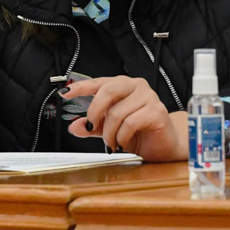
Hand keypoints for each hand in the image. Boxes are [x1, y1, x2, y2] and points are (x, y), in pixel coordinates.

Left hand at [62, 75, 187, 161]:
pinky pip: (130, 123)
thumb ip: (93, 127)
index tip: (65, 94)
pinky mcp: (157, 111)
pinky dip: (122, 137)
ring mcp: (148, 97)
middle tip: (92, 129)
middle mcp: (136, 86)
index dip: (81, 87)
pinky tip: (123, 143)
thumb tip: (74, 126)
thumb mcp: (110, 130)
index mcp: (124, 86)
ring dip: (109, 133)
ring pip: (117, 112)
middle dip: (95, 112)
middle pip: (108, 90)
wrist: (165, 146)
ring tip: (112, 143)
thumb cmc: (140, 133)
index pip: (99, 82)